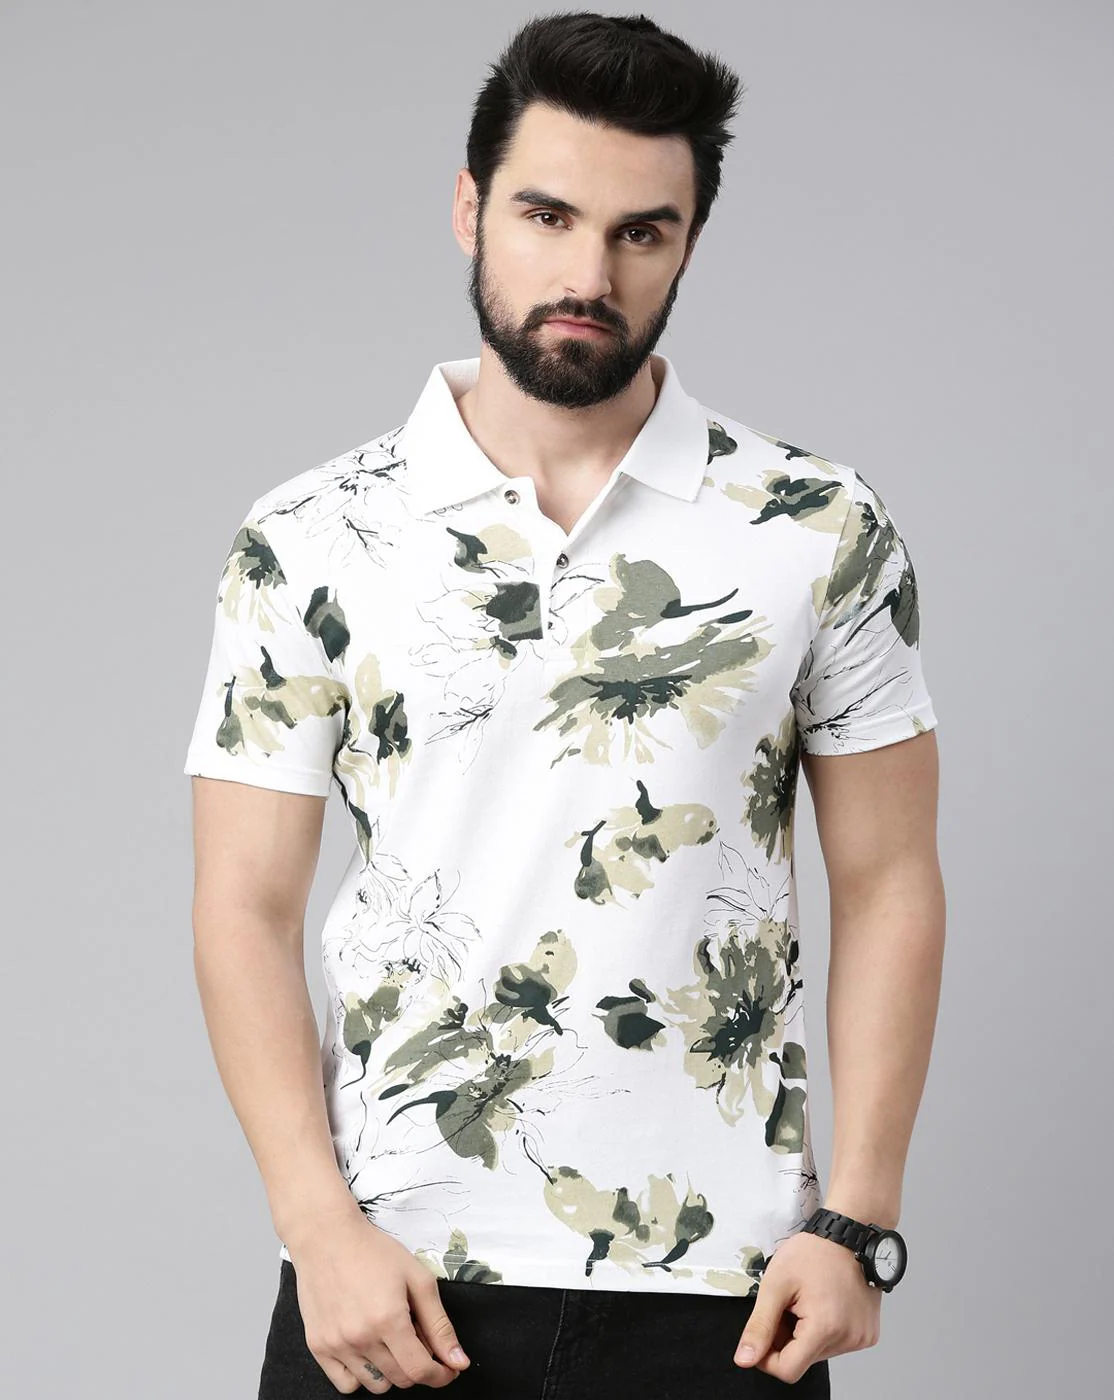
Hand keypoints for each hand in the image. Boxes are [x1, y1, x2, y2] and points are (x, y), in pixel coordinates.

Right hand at [283, 1203, 471, 1392]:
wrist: (328, 1237)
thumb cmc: (374, 1252)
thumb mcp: (418, 1279)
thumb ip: (440, 1324)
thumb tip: (459, 1361)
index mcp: (389, 1319)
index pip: (420, 1370)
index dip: (440, 1375)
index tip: (448, 1369)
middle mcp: (360, 1338)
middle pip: (400, 1379)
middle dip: (418, 1366)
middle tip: (417, 1338)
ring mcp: (336, 1345)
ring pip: (376, 1384)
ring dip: (391, 1370)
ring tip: (389, 1339)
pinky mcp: (318, 1347)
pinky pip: (346, 1384)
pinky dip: (361, 1375)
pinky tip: (367, 1350)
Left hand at [732, 1228, 881, 1383]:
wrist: (849, 1234)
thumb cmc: (814, 1252)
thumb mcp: (776, 1284)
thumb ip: (759, 1325)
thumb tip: (745, 1359)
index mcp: (825, 1328)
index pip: (788, 1370)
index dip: (767, 1357)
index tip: (763, 1333)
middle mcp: (848, 1339)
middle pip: (802, 1360)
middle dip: (786, 1339)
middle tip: (786, 1305)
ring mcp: (861, 1338)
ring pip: (817, 1353)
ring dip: (804, 1334)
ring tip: (805, 1301)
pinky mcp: (867, 1334)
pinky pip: (835, 1344)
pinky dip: (822, 1330)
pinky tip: (822, 1304)